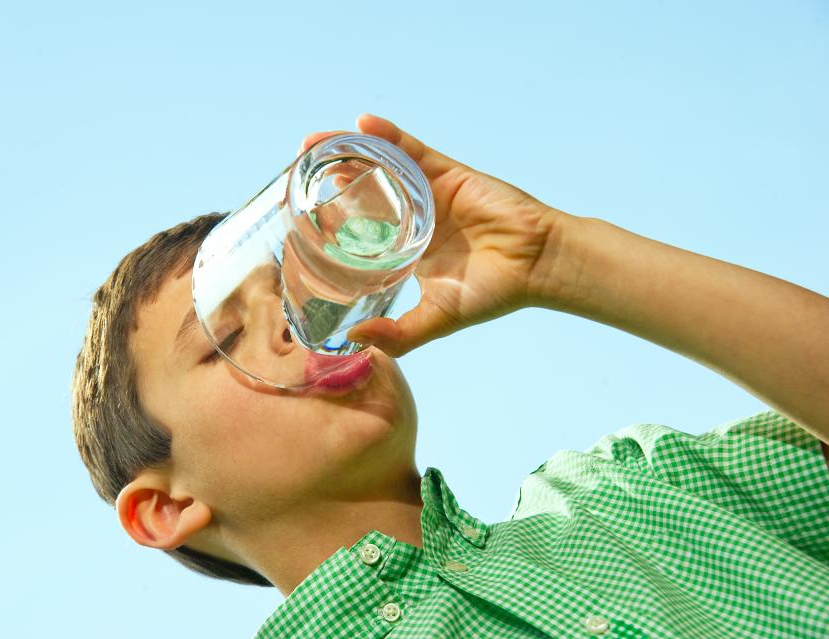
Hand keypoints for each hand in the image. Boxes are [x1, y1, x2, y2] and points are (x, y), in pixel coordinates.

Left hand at [299, 114, 562, 356]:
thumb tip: (353, 343)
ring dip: (346, 151)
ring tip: (312, 143)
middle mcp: (413, 216)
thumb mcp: (437, 319)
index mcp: (407, 249)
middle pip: (361, 190)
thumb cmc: (493, 293)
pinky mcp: (447, 171)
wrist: (537, 264)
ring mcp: (428, 191)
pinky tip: (362, 124)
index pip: (359, 228)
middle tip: (295, 172)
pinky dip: (388, 134)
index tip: (298, 214)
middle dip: (328, 179)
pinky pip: (411, 147)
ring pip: (379, 165)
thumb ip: (398, 335)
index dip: (329, 219)